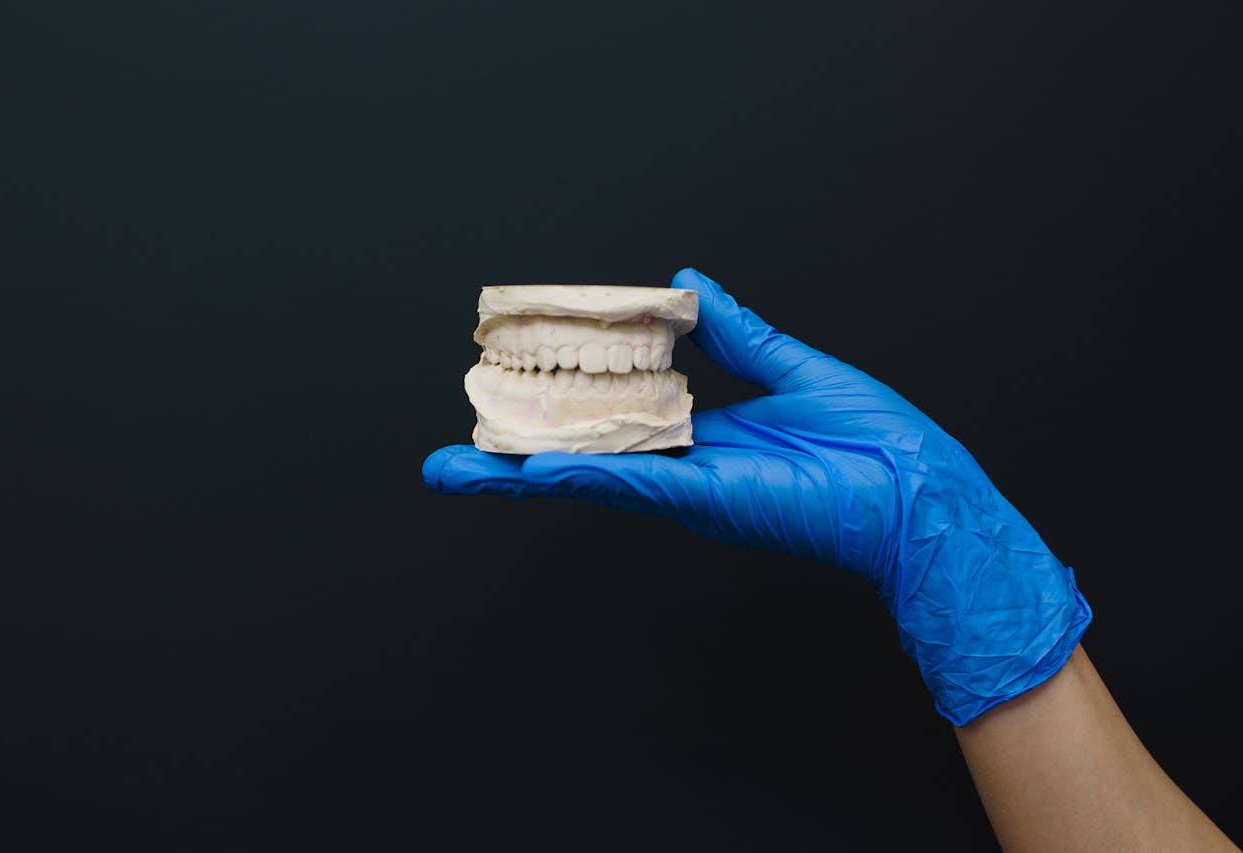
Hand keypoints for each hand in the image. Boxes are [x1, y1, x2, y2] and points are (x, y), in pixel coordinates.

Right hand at [423, 268, 1090, 724]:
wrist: (918, 493)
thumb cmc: (874, 440)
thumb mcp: (792, 364)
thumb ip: (737, 330)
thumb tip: (691, 285)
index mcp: (705, 430)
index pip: (617, 414)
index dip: (565, 402)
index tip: (518, 385)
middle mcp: (685, 462)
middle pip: (586, 453)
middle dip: (518, 454)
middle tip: (458, 451)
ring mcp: (690, 485)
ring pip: (590, 475)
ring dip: (522, 473)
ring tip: (458, 468)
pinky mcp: (707, 499)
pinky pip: (632, 484)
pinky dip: (580, 474)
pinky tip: (531, 469)